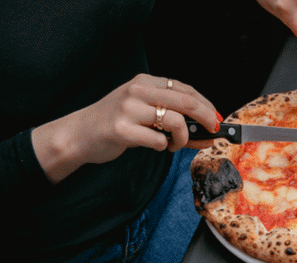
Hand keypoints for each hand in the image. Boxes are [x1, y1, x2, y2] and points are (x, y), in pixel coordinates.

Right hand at [32, 75, 220, 182]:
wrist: (79, 134)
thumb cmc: (115, 123)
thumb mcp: (143, 112)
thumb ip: (171, 117)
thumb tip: (207, 133)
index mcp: (144, 82)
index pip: (185, 88)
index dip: (206, 104)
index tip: (216, 119)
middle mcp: (137, 91)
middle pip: (186, 101)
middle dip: (206, 118)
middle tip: (211, 131)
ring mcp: (128, 109)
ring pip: (175, 121)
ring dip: (183, 139)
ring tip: (174, 145)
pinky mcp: (122, 129)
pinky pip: (157, 141)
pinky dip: (163, 147)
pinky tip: (156, 146)